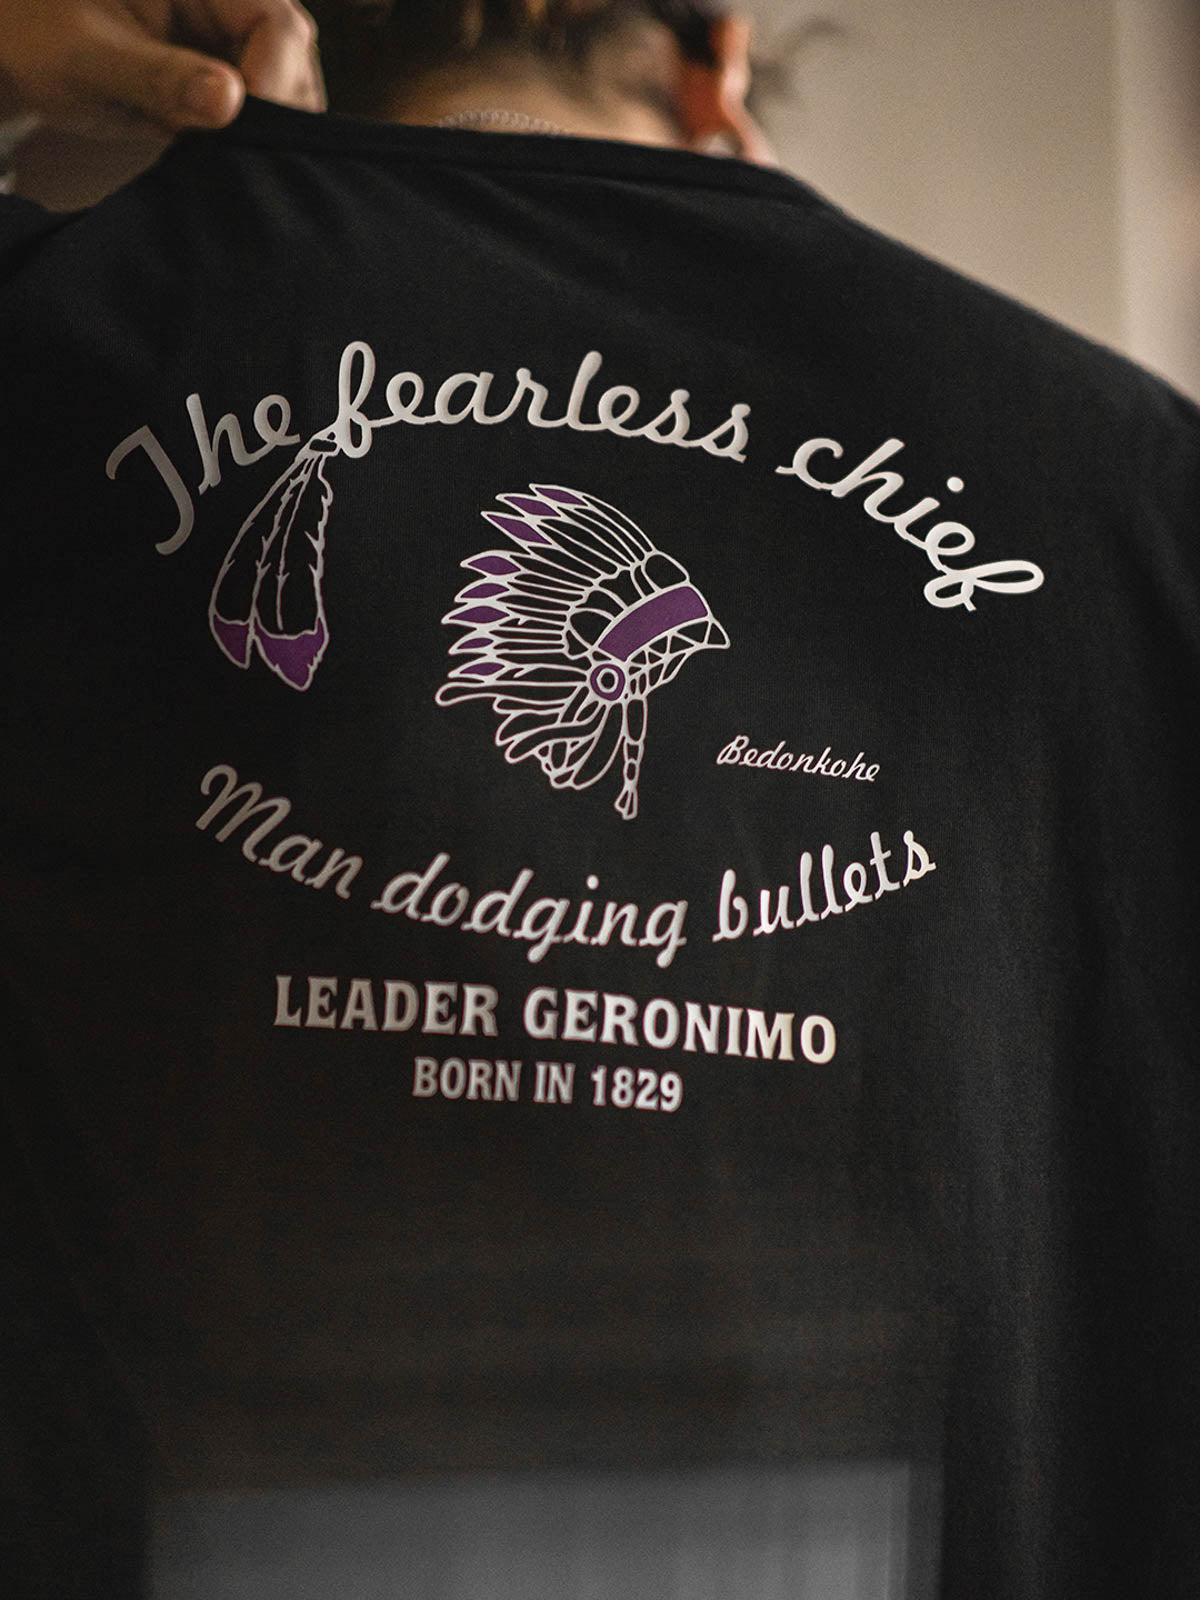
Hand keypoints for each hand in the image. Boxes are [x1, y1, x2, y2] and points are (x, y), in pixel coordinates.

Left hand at [0, 0, 324, 137]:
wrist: (20, 50)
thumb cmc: (39, 37)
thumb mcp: (90, 58)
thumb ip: (158, 78)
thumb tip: (228, 101)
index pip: (276, 26)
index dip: (272, 83)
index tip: (238, 131)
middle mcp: (227, 0)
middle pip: (295, 57)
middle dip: (276, 112)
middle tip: (231, 153)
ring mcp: (234, 38)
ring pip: (291, 89)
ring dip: (266, 131)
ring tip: (218, 153)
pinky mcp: (231, 73)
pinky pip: (267, 111)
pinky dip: (252, 140)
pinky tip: (220, 156)